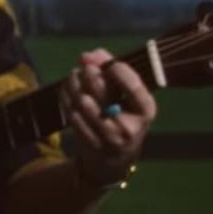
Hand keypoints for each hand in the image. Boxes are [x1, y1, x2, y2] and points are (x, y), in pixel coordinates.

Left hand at [61, 48, 156, 186]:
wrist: (113, 159)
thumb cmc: (122, 116)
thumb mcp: (127, 96)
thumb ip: (111, 69)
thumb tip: (90, 54)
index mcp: (146, 110)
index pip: (133, 88)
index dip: (118, 71)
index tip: (109, 64)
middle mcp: (130, 126)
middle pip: (103, 93)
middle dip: (90, 74)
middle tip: (85, 66)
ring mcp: (109, 138)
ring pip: (83, 102)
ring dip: (74, 84)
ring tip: (74, 76)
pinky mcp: (90, 143)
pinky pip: (72, 114)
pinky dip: (66, 98)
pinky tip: (68, 91)